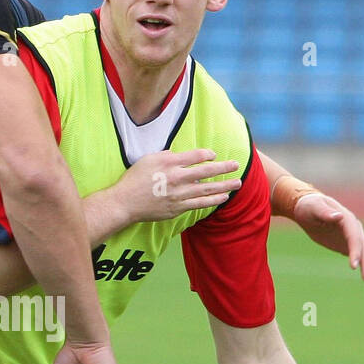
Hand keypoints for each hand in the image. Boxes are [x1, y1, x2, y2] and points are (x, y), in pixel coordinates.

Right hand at [110, 148, 240, 227]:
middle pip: (206, 171)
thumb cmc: (134, 179)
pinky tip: (223, 198)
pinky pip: (200, 204)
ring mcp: (178, 194)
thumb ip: (166, 156)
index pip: (196, 156)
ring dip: (224, 186)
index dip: (208, 154)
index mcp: (169, 163)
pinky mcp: (178, 208)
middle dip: (224, 167)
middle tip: (237, 164)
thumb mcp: (148, 159)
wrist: (125, 203)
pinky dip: (213, 200)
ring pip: (207, 189)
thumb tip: (178, 155)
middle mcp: (177, 178)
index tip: (214, 155)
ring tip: (237, 183)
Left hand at [292, 192, 363, 285]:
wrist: (309, 208)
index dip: (355, 251)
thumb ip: (325, 213)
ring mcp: (354, 237)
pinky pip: (363, 257)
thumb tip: (338, 216)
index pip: (354, 237)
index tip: (353, 266)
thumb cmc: (309, 207)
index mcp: (347, 219)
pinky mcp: (349, 245)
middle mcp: (355, 228)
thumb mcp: (314, 208)